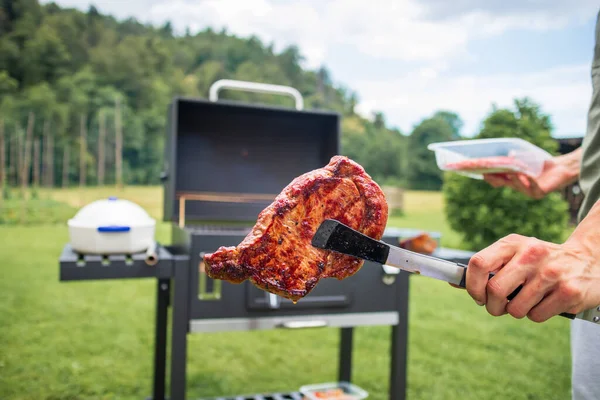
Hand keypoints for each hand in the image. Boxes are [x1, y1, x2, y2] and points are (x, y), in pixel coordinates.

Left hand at [464, 233, 599, 321]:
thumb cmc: (541, 262)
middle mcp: (531, 254)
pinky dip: (536, 315)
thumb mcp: (515, 254)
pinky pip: (536, 316)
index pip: (479, 263)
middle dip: (493, 306)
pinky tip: (546, 302)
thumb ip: (488, 267)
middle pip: (494, 290)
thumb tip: (453, 282)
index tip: (478, 297)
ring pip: (515, 309)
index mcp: (513, 243)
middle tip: (500, 306)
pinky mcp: (568, 291)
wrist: (590, 259)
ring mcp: (551, 273)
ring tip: (529, 300)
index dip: (472, 286)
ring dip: (517, 311)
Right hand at [483, 156, 576, 199]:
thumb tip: (506, 155)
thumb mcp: (525, 159)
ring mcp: (528, 191)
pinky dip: (529, 179)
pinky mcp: (539, 193)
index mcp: (513, 180)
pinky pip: (532, 186)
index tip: (481, 170)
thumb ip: (514, 159)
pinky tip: (526, 174)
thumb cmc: (542, 162)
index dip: (489, 175)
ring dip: (514, 177)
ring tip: (512, 170)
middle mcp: (518, 187)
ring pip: (516, 185)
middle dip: (494, 178)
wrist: (562, 168)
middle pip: (502, 183)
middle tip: (487, 172)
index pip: (497, 180)